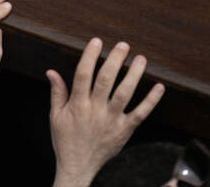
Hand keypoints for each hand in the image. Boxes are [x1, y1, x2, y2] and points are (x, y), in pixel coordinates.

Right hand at [47, 38, 164, 186]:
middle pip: (106, 80)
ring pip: (125, 93)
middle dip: (115, 60)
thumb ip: (57, 92)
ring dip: (134, 75)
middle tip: (123, 45)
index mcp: (77, 104)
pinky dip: (151, 101)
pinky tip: (159, 87)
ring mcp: (112, 120)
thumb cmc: (65, 140)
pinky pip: (140, 114)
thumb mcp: (55, 116)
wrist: (78, 166)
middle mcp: (95, 110)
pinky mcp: (124, 130)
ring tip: (140, 59)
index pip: (83, 74)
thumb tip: (51, 72)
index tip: (96, 42)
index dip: (90, 56)